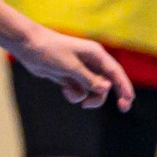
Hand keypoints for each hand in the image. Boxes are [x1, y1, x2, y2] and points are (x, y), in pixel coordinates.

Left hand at [13, 29, 134, 110]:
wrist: (28, 46)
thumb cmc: (50, 51)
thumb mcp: (70, 66)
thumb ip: (88, 79)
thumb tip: (106, 89)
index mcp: (96, 54)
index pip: (115, 73)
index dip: (124, 87)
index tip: (128, 101)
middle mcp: (91, 62)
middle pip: (105, 84)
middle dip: (104, 96)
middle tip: (121, 110)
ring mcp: (80, 70)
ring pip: (91, 90)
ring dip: (85, 96)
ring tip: (72, 95)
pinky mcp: (69, 77)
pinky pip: (79, 91)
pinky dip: (73, 94)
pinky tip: (64, 89)